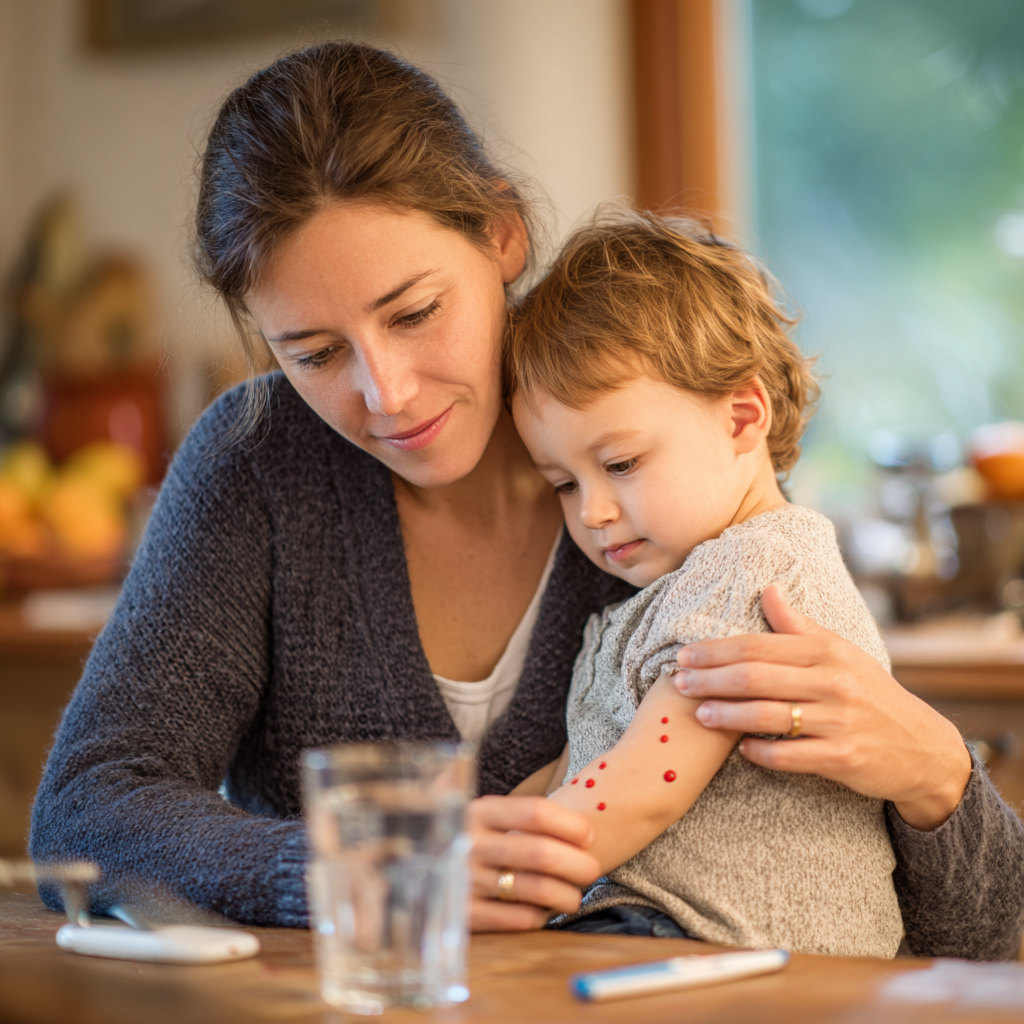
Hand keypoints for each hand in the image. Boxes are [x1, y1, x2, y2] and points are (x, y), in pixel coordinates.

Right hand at [467, 795, 601, 930]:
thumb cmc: (476, 843)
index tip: (589, 835)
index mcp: (479, 812)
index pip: (535, 812)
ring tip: (573, 896)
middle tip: (591, 869)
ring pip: (537, 889)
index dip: (571, 824)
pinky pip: (520, 919)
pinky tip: (544, 910)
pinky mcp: (465, 915)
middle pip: (541, 853)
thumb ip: (524, 816)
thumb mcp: (486, 817)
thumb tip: (587, 830)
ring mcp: (465, 880)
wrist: (422, 870)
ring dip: (568, 895)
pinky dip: (542, 916)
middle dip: (579, 864)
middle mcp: (470, 843)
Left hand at [673, 585, 971, 830]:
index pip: (759, 645)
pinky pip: (792, 755)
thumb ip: (799, 626)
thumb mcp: (841, 652)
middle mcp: (832, 682)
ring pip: (769, 716)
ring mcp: (839, 721)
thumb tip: (767, 589)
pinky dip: (762, 752)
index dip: (717, 649)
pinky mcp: (844, 757)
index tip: (685, 654)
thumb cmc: (870, 693)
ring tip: (699, 714)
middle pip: (756, 678)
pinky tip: (740, 750)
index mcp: (826, 652)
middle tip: (679, 682)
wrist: (921, 747)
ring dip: (727, 715)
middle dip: (711, 679)